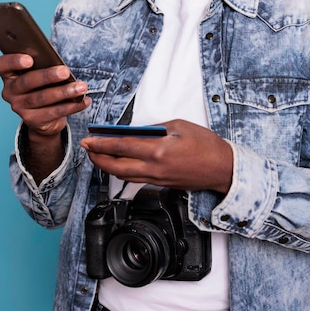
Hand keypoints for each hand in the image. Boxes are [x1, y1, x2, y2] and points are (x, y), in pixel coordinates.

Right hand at [0, 53, 89, 136]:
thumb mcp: (40, 72)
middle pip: (26, 82)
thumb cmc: (42, 85)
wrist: (43, 117)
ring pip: (42, 98)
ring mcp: (20, 108)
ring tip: (81, 87)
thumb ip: (43, 64)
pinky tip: (84, 100)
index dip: (13, 61)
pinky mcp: (33, 121)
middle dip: (47, 76)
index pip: (2, 65)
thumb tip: (58, 60)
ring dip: (64, 92)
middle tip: (65, 71)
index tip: (29, 59)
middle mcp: (10, 92)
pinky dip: (73, 106)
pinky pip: (54, 113)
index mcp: (9, 75)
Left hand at [80, 119, 232, 194]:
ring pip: (124, 175)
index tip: (89, 139)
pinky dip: (122, 171)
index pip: (121, 147)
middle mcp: (154, 168)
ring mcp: (157, 179)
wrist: (222, 169)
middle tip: (87, 148)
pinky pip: (136, 179)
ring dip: (107, 166)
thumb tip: (137, 130)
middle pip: (116, 166)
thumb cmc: (206, 145)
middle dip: (97, 158)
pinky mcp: (161, 184)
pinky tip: (119, 163)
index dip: (101, 143)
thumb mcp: (179, 125)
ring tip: (99, 155)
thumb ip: (155, 127)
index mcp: (158, 150)